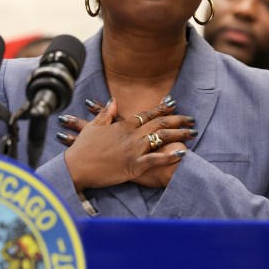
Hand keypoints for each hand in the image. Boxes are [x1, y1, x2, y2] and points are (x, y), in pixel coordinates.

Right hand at [59, 97, 195, 191]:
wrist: (76, 167)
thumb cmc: (82, 148)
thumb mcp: (93, 126)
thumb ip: (106, 113)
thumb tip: (114, 101)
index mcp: (122, 125)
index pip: (147, 114)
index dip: (162, 108)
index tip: (173, 104)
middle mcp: (131, 136)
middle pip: (159, 124)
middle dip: (177, 120)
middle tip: (191, 119)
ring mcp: (134, 151)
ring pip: (161, 138)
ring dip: (179, 134)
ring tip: (192, 133)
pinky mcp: (134, 166)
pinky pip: (156, 160)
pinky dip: (170, 156)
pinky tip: (182, 153)